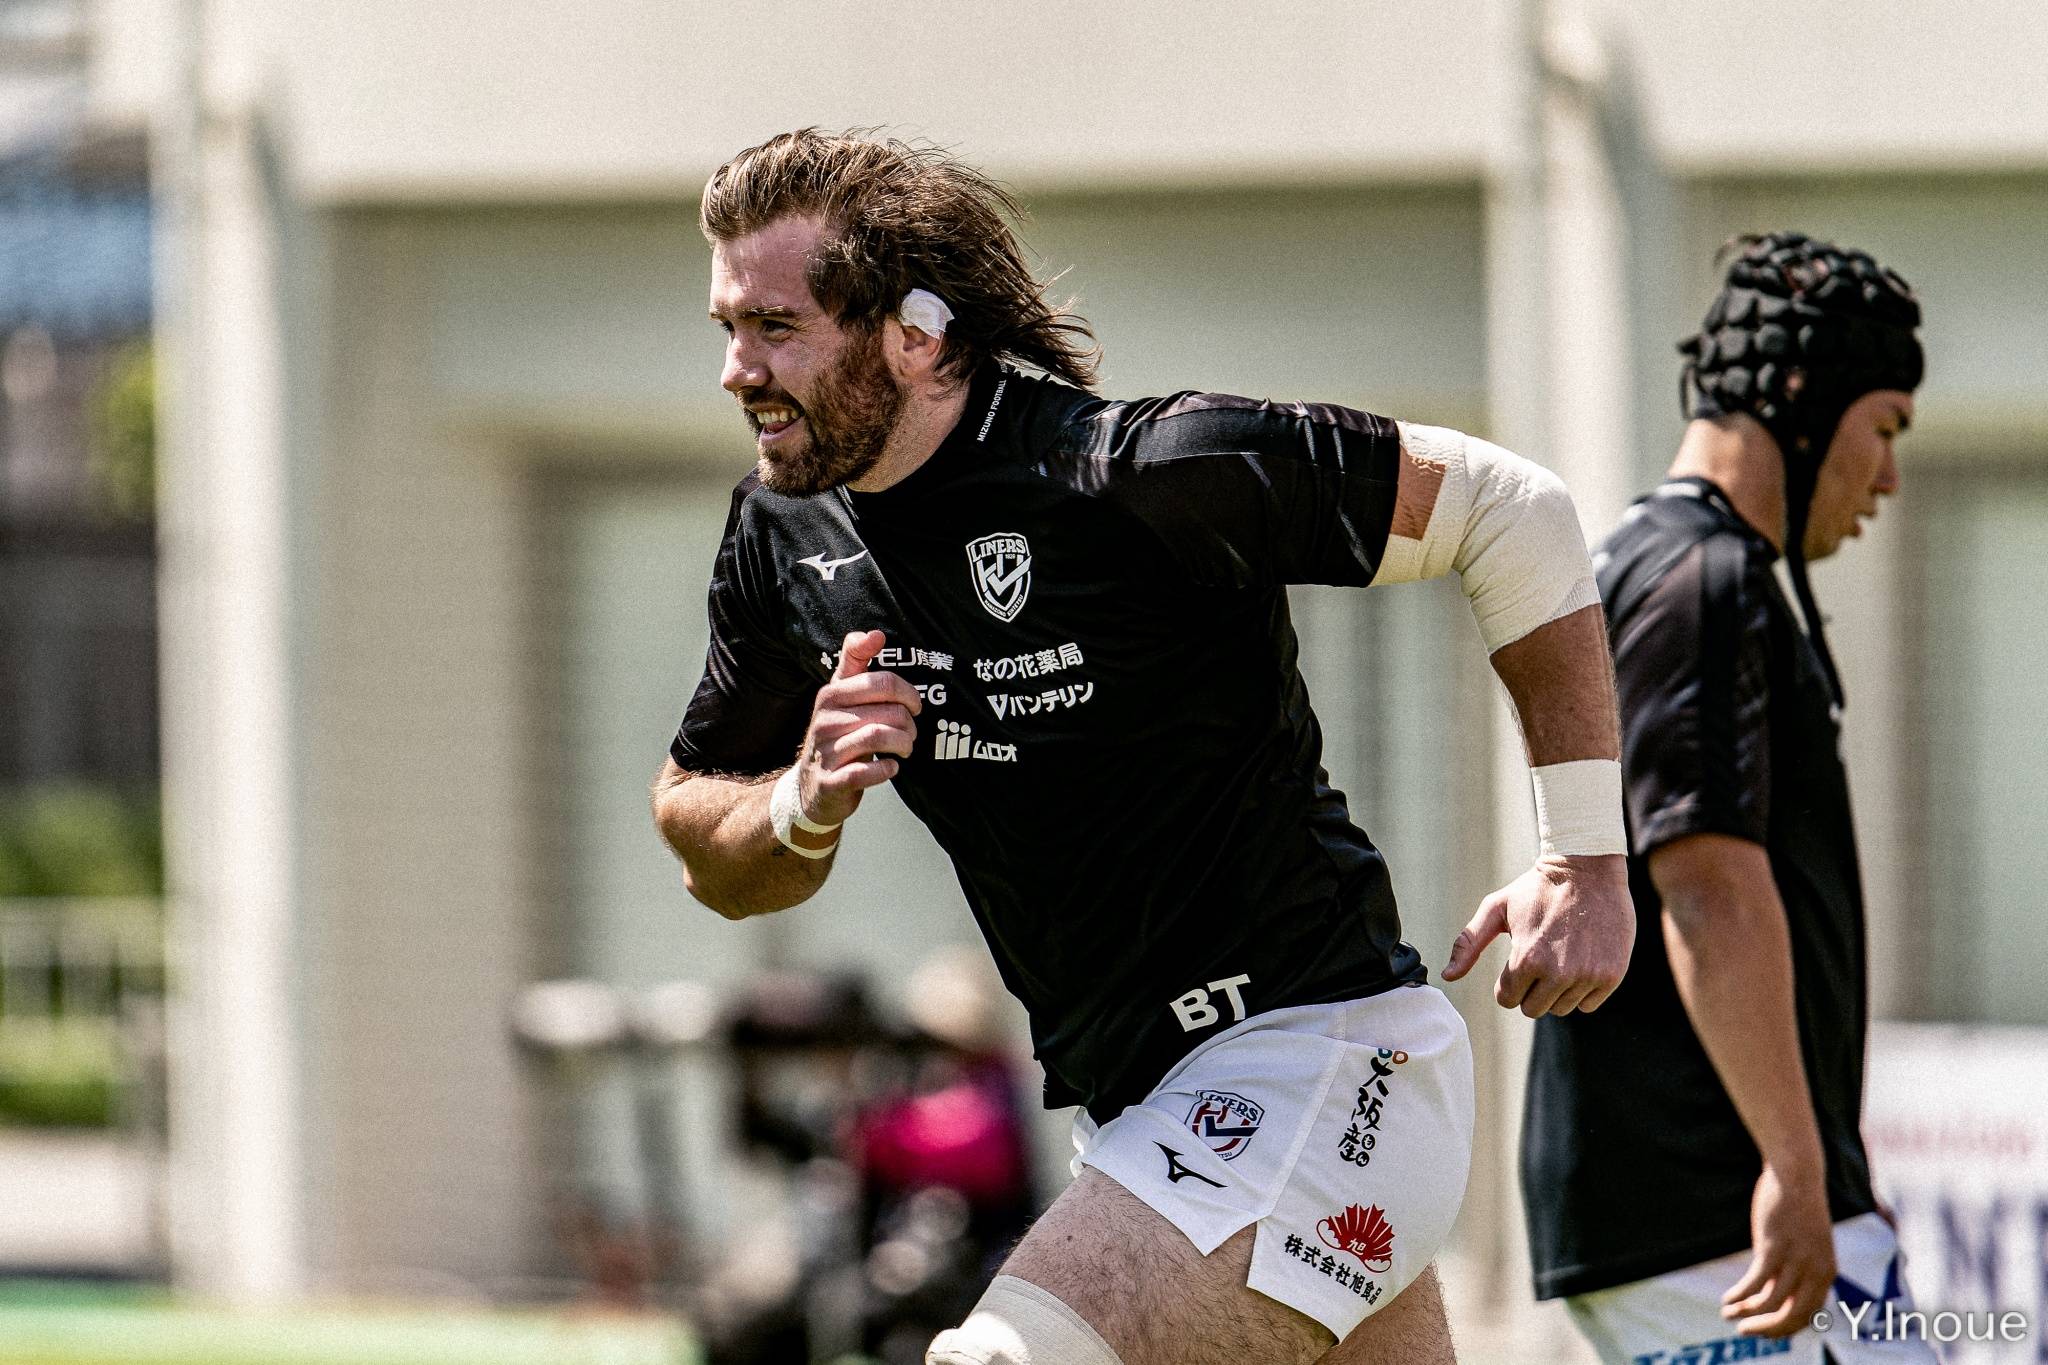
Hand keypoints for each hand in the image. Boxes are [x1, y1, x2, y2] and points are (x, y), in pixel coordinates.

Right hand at [794, 630, 920, 826]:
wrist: (812, 785)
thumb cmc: (837, 734)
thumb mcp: (841, 695)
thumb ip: (856, 662)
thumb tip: (875, 633)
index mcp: (831, 695)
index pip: (882, 682)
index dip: (908, 693)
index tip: (914, 705)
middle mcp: (825, 720)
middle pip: (888, 712)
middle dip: (909, 724)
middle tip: (910, 733)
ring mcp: (826, 751)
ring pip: (878, 737)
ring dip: (902, 744)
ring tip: (904, 748)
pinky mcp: (830, 782)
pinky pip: (865, 772)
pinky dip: (886, 770)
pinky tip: (891, 768)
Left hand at [1440, 854, 1631, 1014]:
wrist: (1588, 869)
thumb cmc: (1536, 888)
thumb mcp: (1496, 908)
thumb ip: (1468, 943)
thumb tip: (1448, 976)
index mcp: (1526, 959)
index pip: (1507, 999)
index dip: (1508, 983)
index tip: (1517, 962)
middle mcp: (1558, 973)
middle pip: (1533, 1009)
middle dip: (1531, 990)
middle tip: (1539, 961)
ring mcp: (1588, 975)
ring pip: (1561, 1009)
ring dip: (1557, 991)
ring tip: (1560, 958)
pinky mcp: (1612, 975)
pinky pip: (1589, 1005)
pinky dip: (1583, 990)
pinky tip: (1581, 962)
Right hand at [1722, 1160, 1835, 1336]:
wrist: (1796, 1175)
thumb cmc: (1797, 1208)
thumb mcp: (1802, 1245)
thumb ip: (1793, 1271)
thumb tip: (1773, 1298)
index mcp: (1826, 1272)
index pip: (1808, 1315)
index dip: (1784, 1328)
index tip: (1763, 1331)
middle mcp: (1815, 1271)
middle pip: (1792, 1317)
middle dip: (1766, 1330)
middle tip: (1744, 1333)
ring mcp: (1795, 1261)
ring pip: (1771, 1305)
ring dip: (1747, 1314)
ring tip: (1728, 1314)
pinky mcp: (1773, 1248)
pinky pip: (1755, 1284)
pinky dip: (1739, 1296)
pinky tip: (1727, 1298)